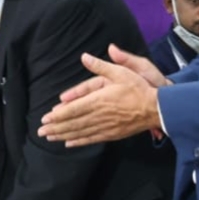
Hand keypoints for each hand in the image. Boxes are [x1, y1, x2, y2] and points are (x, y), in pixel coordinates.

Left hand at [39, 48, 161, 146]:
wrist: (157, 108)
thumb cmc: (139, 88)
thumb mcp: (121, 71)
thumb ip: (100, 65)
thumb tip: (84, 56)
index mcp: (99, 100)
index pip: (73, 109)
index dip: (58, 115)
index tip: (45, 118)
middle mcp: (100, 115)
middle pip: (73, 123)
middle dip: (56, 128)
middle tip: (41, 132)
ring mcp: (106, 126)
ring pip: (80, 132)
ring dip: (63, 135)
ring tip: (50, 138)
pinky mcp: (112, 133)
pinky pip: (92, 138)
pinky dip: (79, 141)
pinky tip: (69, 143)